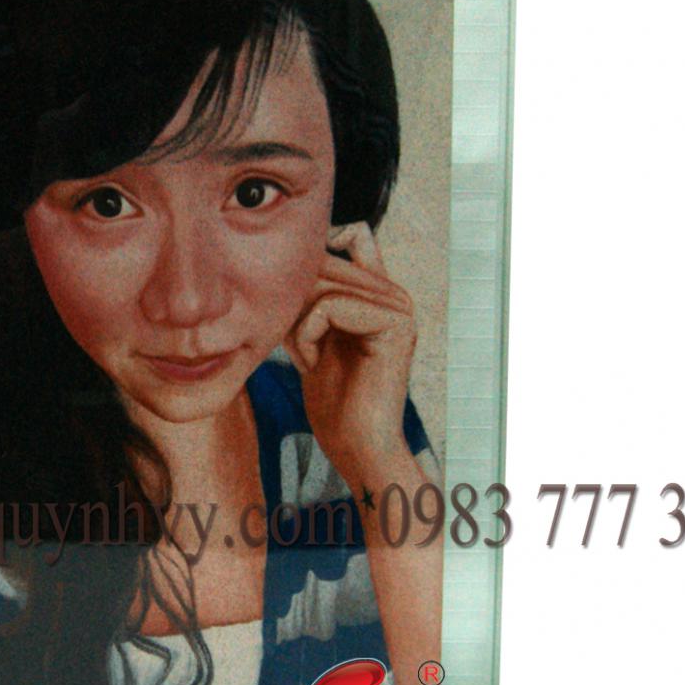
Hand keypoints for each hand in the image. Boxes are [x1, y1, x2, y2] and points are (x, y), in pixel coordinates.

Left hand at [285, 223, 417, 482]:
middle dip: (293, 299)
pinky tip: (312, 365)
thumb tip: (283, 258)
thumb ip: (310, 296)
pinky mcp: (395, 324)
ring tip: (304, 357)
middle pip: (325, 261)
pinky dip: (306, 334)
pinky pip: (329, 306)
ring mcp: (400, 307)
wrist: (356, 447)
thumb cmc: (332, 401)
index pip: (349, 236)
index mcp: (381, 293)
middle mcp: (395, 293)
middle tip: (292, 343)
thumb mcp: (312, 335)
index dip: (314, 257)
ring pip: (322, 283)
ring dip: (297, 322)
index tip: (294, 302)